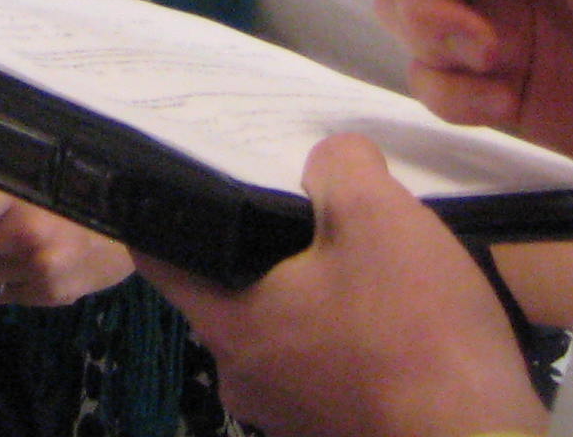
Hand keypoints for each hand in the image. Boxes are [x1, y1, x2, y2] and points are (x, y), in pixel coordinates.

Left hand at [140, 135, 545, 436]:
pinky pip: (328, 366)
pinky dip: (349, 334)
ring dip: (316, 291)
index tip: (196, 167)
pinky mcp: (340, 433)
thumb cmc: (413, 333)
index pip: (159, 257)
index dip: (169, 206)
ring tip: (358, 246)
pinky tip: (393, 310)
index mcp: (230, 327)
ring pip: (286, 330)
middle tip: (301, 196)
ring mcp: (292, 417)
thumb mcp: (377, 216)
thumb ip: (339, 166)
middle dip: (263, 243)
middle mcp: (246, 379)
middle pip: (231, 291)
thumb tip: (328, 163)